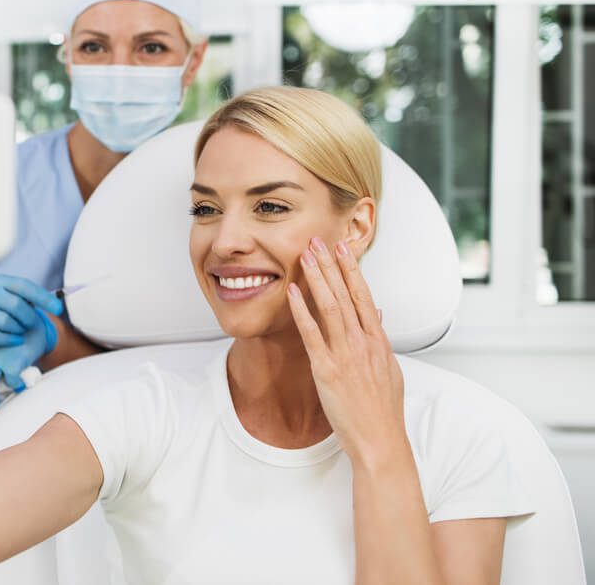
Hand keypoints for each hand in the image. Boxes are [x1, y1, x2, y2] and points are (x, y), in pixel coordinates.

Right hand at [0, 274, 62, 352]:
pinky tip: (16, 341)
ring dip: (18, 329)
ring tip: (21, 332)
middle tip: (32, 325)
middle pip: (15, 305)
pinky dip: (8, 340)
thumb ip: (26, 298)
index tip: (59, 309)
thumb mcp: (6, 298)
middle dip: (29, 318)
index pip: (23, 286)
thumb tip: (57, 303)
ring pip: (5, 321)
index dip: (43, 297)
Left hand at [286, 237, 405, 470]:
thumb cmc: (383, 411)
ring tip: (305, 255)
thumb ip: (381, 341)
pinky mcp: (327, 369)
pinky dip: (301, 310)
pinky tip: (292, 292)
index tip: (343, 249)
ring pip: (330, 307)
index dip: (352, 270)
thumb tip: (379, 316)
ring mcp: (346, 354)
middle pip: (346, 295)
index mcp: (379, 342)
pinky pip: (312, 334)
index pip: (365, 296)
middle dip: (331, 265)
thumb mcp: (390, 371)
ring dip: (316, 278)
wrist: (381, 441)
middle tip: (318, 240)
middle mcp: (364, 343)